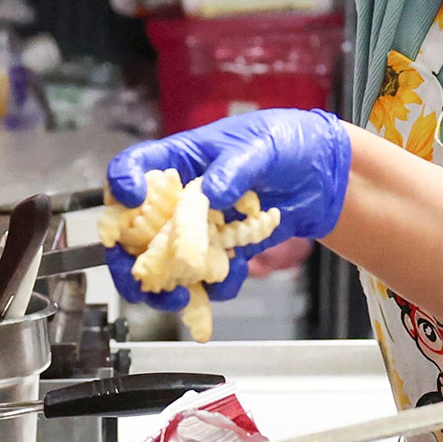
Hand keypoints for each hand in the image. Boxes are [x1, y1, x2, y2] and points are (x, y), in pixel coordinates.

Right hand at [103, 109, 352, 310]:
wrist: (321, 173)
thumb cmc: (285, 143)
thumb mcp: (262, 146)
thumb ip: (235, 169)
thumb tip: (212, 195)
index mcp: (180, 160)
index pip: (133, 168)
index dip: (121, 185)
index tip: (130, 200)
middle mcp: (180, 197)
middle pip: (134, 230)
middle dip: (129, 262)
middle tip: (139, 282)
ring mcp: (200, 228)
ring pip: (164, 263)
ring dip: (165, 287)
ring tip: (182, 299)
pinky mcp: (223, 251)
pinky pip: (208, 277)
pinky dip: (215, 286)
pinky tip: (231, 280)